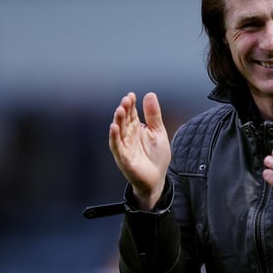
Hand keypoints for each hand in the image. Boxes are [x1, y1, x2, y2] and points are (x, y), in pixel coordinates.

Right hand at [109, 92, 170, 209]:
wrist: (158, 178)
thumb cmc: (156, 156)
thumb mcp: (158, 132)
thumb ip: (153, 115)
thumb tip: (149, 94)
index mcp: (136, 129)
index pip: (131, 113)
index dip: (130, 104)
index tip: (131, 95)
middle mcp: (128, 136)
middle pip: (124, 121)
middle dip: (124, 110)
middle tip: (126, 100)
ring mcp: (125, 147)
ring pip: (118, 132)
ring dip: (118, 121)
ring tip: (120, 110)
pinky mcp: (124, 159)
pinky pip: (117, 147)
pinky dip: (114, 138)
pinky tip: (113, 128)